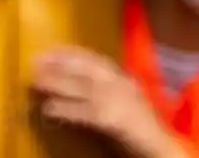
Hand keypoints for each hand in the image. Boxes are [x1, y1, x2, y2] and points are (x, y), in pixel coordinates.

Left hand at [32, 47, 190, 157]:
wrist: (162, 150)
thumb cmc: (142, 130)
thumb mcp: (126, 103)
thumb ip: (106, 91)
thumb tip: (73, 83)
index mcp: (125, 80)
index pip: (96, 59)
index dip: (71, 54)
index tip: (51, 51)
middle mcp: (122, 85)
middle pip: (86, 69)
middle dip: (60, 64)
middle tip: (36, 61)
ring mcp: (119, 101)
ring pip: (82, 87)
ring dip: (57, 83)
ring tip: (36, 82)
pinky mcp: (113, 120)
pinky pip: (83, 112)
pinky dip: (65, 109)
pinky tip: (49, 109)